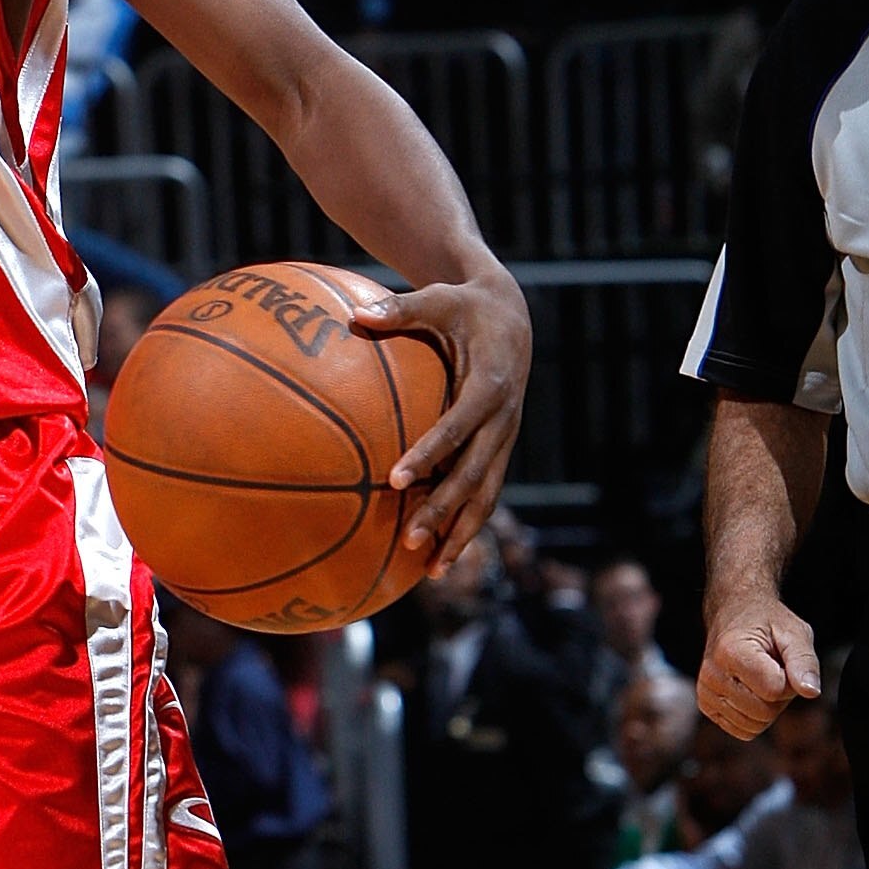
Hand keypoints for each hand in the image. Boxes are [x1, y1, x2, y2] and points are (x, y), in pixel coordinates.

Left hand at [353, 262, 530, 570]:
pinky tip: (438, 556)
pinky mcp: (499, 450)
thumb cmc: (465, 306)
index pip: (458, 425)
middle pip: (475, 474)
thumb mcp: (439, 298)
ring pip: (487, 495)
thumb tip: (355, 313)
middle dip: (445, 510)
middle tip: (411, 540)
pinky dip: (465, 525)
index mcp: (490, 385)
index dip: (430, 453)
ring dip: (462, 533)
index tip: (396, 479)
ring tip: (433, 571)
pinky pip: (484, 493)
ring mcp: (505, 439)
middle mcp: (503, 419)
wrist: (513, 315)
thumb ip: (400, 309)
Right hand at [698, 591, 819, 739]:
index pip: (774, 690)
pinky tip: (751, 692)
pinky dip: (754, 717)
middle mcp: (712, 674)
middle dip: (779, 696)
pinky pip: (743, 730)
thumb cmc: (766, 623)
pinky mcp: (706, 705)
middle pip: (764, 712)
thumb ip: (805, 662)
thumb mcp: (794, 633)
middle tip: (774, 670)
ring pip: (754, 725)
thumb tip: (811, 691)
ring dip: (767, 707)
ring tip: (761, 679)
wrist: (734, 616)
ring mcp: (705, 692)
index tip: (782, 661)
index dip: (789, 680)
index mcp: (731, 652)